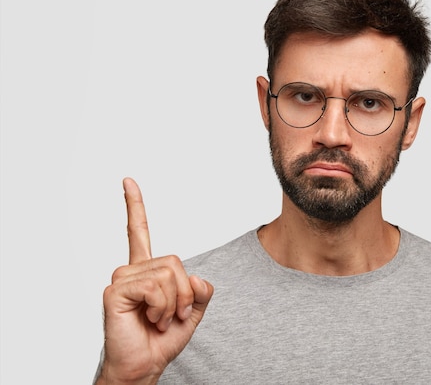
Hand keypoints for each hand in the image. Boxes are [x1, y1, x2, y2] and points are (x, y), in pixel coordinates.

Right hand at [97, 178, 212, 383]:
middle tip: (172, 316)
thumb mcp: (193, 310)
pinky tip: (150, 319)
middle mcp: (131, 270)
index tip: (128, 181)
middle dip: (184, 293)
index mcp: (147, 270)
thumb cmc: (162, 339)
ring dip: (173, 303)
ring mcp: (121, 279)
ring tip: (160, 319)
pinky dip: (161, 306)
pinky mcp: (115, 291)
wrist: (144, 367)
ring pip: (167, 273)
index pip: (139, 231)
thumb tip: (195, 278)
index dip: (135, 205)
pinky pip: (154, 286)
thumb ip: (200, 289)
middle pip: (174, 261)